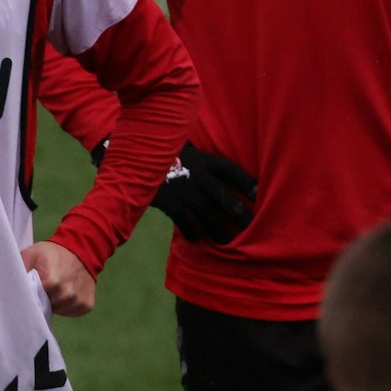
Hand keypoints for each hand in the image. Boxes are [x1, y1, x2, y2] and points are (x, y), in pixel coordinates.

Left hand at [22, 240, 95, 316]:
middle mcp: (67, 294)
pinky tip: (65, 294)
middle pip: (48, 307)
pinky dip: (67, 306)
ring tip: (55, 289)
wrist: (81, 250)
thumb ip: (19, 268)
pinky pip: (72, 312)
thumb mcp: (31, 254)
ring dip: (55, 304)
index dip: (32, 296)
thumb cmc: (51, 253)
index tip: (31, 289)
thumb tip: (8, 284)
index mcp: (52, 282)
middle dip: (43, 300)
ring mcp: (78, 301)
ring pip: (60, 311)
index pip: (35, 301)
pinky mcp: (87, 305)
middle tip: (43, 288)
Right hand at [96, 139, 256, 243]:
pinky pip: (185, 222)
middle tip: (251, 227)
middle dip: (240, 214)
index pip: (233, 172)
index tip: (258, 195)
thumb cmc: (160, 151)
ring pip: (208, 215)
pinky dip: (191, 232)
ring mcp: (184, 191)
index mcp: (204, 160)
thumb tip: (214, 174)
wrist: (132, 153)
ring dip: (219, 230)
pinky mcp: (169, 202)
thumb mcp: (183, 148)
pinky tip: (196, 239)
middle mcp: (198, 176)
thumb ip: (199, 160)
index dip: (247, 184)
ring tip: (228, 242)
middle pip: (225, 199)